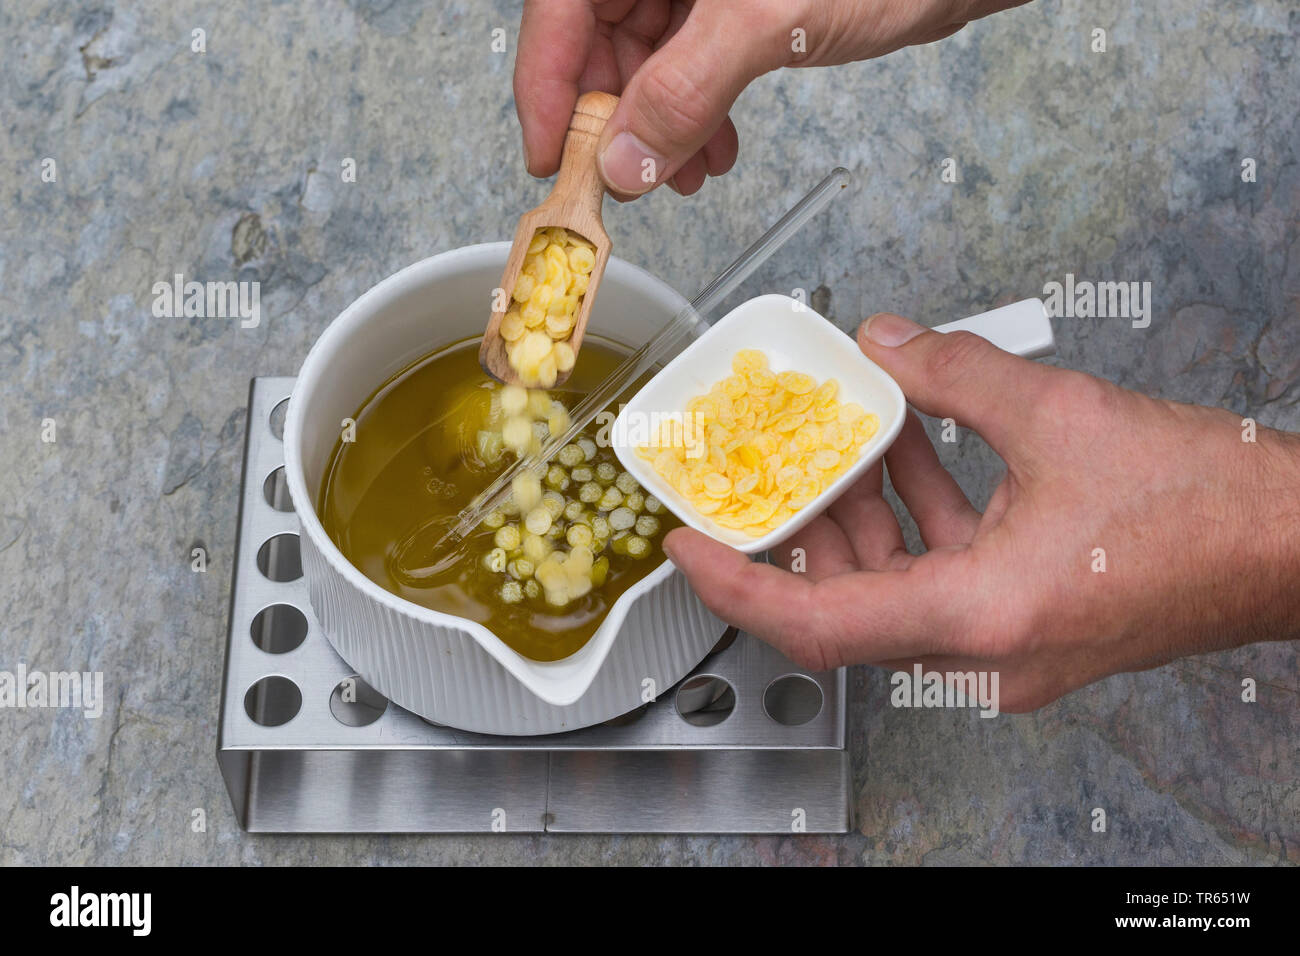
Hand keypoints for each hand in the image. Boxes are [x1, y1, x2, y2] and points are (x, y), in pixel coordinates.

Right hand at [514, 0, 1029, 196]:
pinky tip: (715, 150)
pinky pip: (692, 63)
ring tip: (682, 176)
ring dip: (658, 126)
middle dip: (613, 117)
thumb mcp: (769, 20)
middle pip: (598, 35)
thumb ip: (686, 90)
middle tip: (624, 181)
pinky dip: (697, 113)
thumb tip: (626, 159)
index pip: (561, 7)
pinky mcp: (739, 4)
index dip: (547, 86)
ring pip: (647, 57)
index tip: (552, 157)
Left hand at [662, 313, 1299, 710]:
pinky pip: (942, 580)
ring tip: (846, 438)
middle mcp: (983, 655)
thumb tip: (885, 343)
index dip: (737, 589)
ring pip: (894, 588)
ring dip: (863, 515)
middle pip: (847, 602)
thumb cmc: (1206, 506)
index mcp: (980, 618)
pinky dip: (918, 521)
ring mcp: (1005, 650)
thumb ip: (951, 374)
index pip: (817, 624)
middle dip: (803, 527)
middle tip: (766, 466)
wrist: (1293, 546)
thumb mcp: (1058, 413)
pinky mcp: (1026, 629)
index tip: (687, 551)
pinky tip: (914, 451)